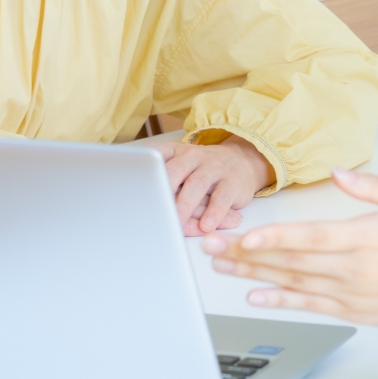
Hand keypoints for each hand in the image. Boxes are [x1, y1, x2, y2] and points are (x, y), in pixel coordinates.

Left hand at [147, 134, 273, 235]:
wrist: (243, 161)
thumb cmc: (204, 170)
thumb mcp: (183, 168)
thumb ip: (165, 181)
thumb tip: (141, 204)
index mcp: (178, 152)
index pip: (158, 154)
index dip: (145, 166)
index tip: (134, 180)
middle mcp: (194, 157)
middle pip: (176, 170)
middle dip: (163, 189)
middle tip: (153, 209)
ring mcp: (214, 168)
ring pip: (197, 183)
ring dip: (185, 204)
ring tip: (176, 222)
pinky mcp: (232, 183)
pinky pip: (222, 197)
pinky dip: (214, 213)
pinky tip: (206, 225)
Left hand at [202, 168, 377, 330]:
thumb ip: (374, 186)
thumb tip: (340, 173)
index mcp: (367, 238)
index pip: (311, 238)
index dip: (274, 239)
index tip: (244, 238)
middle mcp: (354, 268)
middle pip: (290, 260)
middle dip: (246, 255)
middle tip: (212, 248)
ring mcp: (351, 292)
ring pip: (292, 283)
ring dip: (253, 276)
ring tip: (221, 266)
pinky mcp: (352, 309)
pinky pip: (308, 305)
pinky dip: (280, 301)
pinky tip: (255, 296)